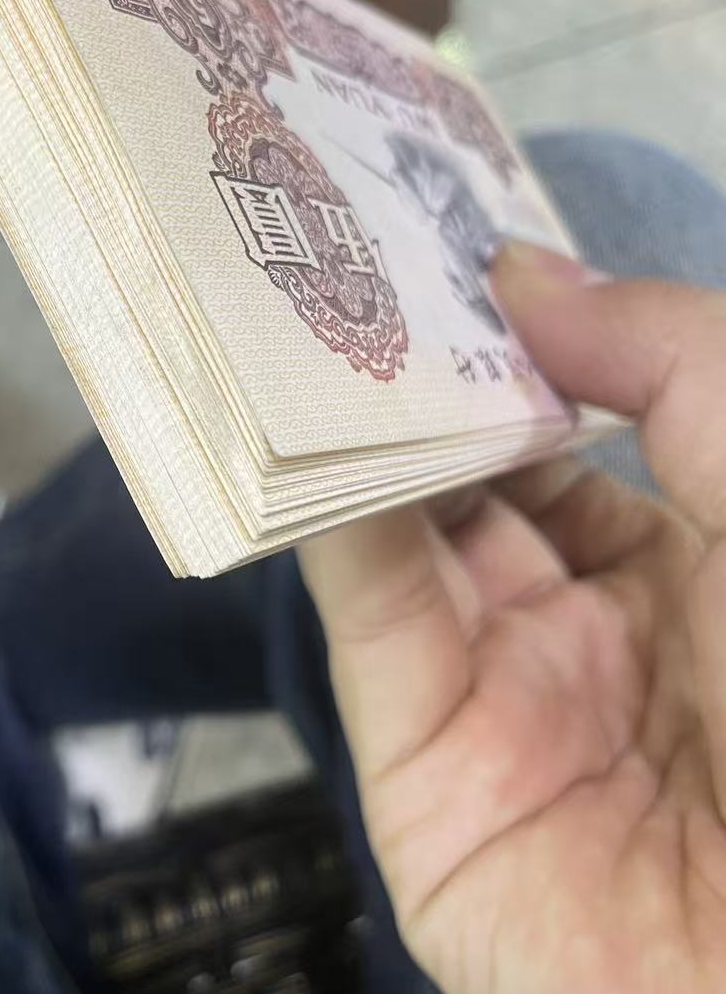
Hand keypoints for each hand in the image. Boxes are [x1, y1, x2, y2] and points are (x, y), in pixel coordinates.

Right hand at [299, 242, 725, 993]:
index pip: (585, 419)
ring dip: (362, 421)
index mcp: (703, 555)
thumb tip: (524, 271)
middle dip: (421, 366)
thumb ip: (673, 363)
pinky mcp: (422, 760)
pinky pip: (369, 612)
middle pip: (480, 465)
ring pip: (408, 524)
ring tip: (307, 304)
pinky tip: (314, 425)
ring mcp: (506, 685)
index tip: (446, 233)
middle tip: (342, 244)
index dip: (523, 331)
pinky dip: (331, 515)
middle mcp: (599, 615)